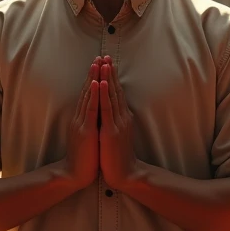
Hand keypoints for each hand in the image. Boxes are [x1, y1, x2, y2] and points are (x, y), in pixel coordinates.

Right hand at [63, 58, 101, 188]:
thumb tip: (99, 114)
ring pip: (88, 96)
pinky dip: (93, 95)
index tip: (100, 64)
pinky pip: (90, 110)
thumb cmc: (85, 159)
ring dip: (93, 78)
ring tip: (98, 63)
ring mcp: (81, 123)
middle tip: (100, 56)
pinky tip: (96, 83)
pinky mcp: (86, 131)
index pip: (88, 94)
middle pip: (87, 91)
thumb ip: (91, 124)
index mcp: (81, 119)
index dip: (93, 78)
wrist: (74, 176)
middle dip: (94, 73)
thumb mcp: (88, 137)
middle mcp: (79, 118)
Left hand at [99, 56, 138, 189]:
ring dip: (107, 78)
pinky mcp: (111, 131)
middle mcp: (122, 117)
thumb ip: (116, 121)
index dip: (112, 77)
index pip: (116, 92)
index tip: (107, 62)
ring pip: (111, 96)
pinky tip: (103, 83)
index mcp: (122, 117)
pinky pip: (107, 110)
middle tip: (105, 55)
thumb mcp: (118, 135)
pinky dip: (105, 95)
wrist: (125, 175)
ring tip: (103, 63)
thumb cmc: (118, 157)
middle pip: (115, 90)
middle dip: (109, 72)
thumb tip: (112, 111)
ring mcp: (117, 123)